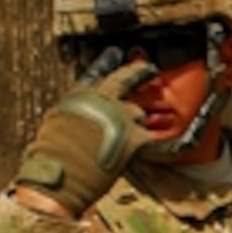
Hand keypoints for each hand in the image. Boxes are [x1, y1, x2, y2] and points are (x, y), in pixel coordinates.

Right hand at [15, 56, 158, 216]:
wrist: (58, 178)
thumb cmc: (51, 159)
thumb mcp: (54, 126)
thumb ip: (73, 115)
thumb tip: (82, 118)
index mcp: (79, 95)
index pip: (96, 73)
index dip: (106, 63)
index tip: (115, 54)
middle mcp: (101, 100)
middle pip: (126, 79)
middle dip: (139, 72)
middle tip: (148, 69)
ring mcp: (120, 116)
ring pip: (138, 113)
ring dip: (136, 125)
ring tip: (130, 136)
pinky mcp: (134, 137)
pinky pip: (155, 137)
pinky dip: (165, 141)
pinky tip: (180, 138)